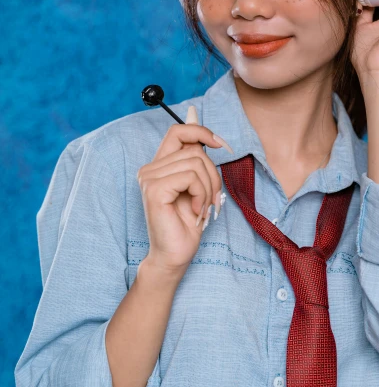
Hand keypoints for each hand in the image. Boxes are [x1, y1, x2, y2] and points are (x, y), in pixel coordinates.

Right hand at [136, 106, 227, 274]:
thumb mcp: (197, 187)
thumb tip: (212, 138)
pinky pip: (191, 177)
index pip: (178, 131)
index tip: (220, 144)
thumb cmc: (186, 225)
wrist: (174, 255)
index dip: (201, 131)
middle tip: (212, 199)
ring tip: (203, 207)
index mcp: (159, 165)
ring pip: (196, 162)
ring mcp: (149, 178)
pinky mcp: (155, 190)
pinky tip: (195, 210)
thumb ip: (198, 164)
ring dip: (209, 187)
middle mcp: (150, 169)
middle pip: (194, 150)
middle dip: (213, 174)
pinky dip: (201, 194)